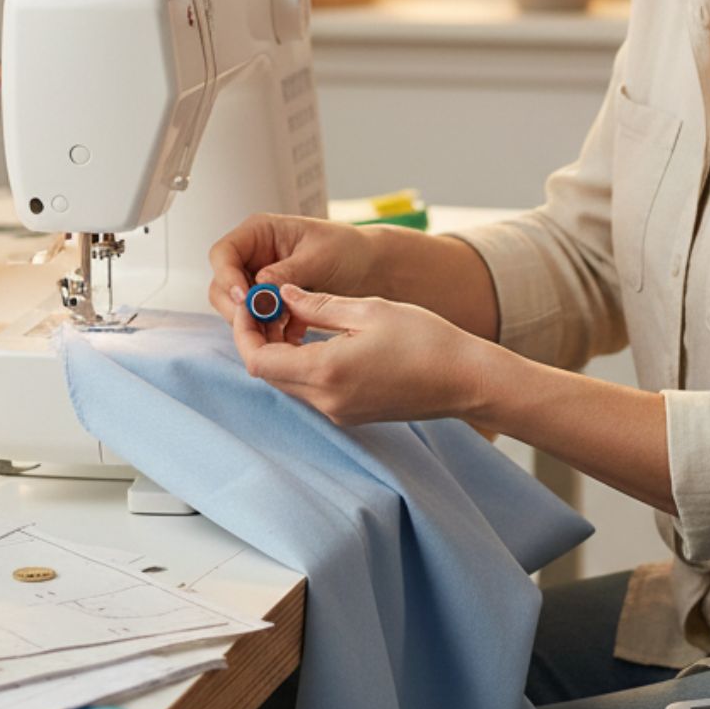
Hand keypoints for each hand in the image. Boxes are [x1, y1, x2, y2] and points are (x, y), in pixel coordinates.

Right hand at [208, 214, 374, 341]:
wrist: (373, 269)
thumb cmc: (350, 250)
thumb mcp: (319, 257)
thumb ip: (288, 271)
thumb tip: (260, 287)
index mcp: (260, 233)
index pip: (224, 254)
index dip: (227, 277)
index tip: (244, 298)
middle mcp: (255, 256)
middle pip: (223, 285)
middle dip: (237, 307)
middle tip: (259, 324)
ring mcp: (261, 281)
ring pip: (238, 308)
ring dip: (255, 323)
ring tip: (283, 330)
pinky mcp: (273, 304)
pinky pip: (259, 321)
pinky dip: (271, 331)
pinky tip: (294, 336)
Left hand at [232, 283, 490, 427]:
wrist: (464, 380)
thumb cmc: (425, 341)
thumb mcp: (369, 309)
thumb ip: (318, 304)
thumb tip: (282, 295)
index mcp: (326, 371)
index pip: (258, 360)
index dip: (245, 331)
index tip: (251, 305)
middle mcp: (326, 400)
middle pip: (268, 374)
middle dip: (260, 340)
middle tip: (270, 307)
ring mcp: (338, 411)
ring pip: (288, 382)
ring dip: (282, 352)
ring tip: (296, 318)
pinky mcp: (350, 413)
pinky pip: (311, 390)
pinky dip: (303, 364)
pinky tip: (319, 339)